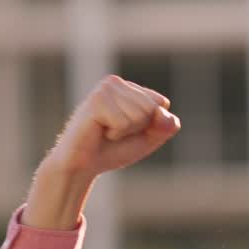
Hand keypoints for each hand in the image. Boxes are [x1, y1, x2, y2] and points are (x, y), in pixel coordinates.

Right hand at [41, 74, 180, 178]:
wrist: (82, 165)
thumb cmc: (114, 149)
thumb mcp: (149, 138)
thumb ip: (165, 125)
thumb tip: (163, 111)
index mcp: (129, 87)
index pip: (161, 103)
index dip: (150, 125)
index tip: (128, 130)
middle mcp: (116, 82)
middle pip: (152, 108)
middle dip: (138, 128)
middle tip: (115, 132)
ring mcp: (105, 89)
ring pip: (139, 114)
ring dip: (125, 131)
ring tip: (106, 131)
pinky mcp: (96, 100)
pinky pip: (124, 122)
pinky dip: (115, 134)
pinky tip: (99, 131)